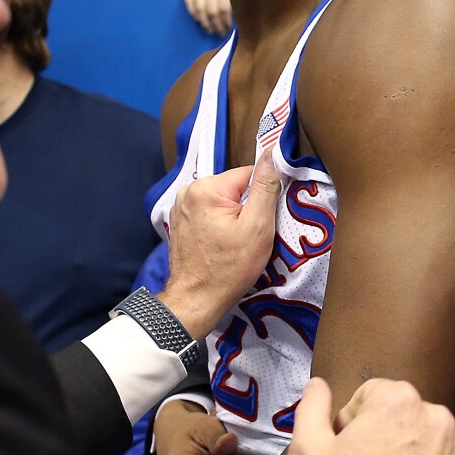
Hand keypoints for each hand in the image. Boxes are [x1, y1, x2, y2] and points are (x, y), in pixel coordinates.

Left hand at [159, 146, 281, 336]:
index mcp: (206, 188)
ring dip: (233, 218)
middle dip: (247, 209)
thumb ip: (266, 187)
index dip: (262, 198)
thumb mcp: (257, 227)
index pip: (249, 175)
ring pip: (222, 202)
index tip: (263, 221)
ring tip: (235, 244)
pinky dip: (219, 226)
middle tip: (250, 236)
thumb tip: (274, 154)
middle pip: (234, 188)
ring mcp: (181, 207)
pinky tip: (222, 246)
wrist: (197, 300)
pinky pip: (209, 214)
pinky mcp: (180, 223)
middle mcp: (188, 191)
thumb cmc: (228, 268)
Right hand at [183, 0, 232, 35]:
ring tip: (210, 30)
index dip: (225, 22)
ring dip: (205, 23)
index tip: (227, 29)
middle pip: (212, 11)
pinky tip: (198, 20)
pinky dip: (194, 13)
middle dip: (216, 25)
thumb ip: (234, 1)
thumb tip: (237, 23)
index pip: (224, 9)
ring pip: (200, 10)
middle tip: (219, 33)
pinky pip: (189, 3)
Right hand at [288, 377, 454, 454]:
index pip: (370, 393)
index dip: (352, 420)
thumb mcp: (308, 450)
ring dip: (405, 450)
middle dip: (380, 431)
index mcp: (399, 399)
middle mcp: (435, 414)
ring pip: (422, 435)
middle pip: (399, 412)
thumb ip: (311, 406)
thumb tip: (318, 385)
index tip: (346, 449)